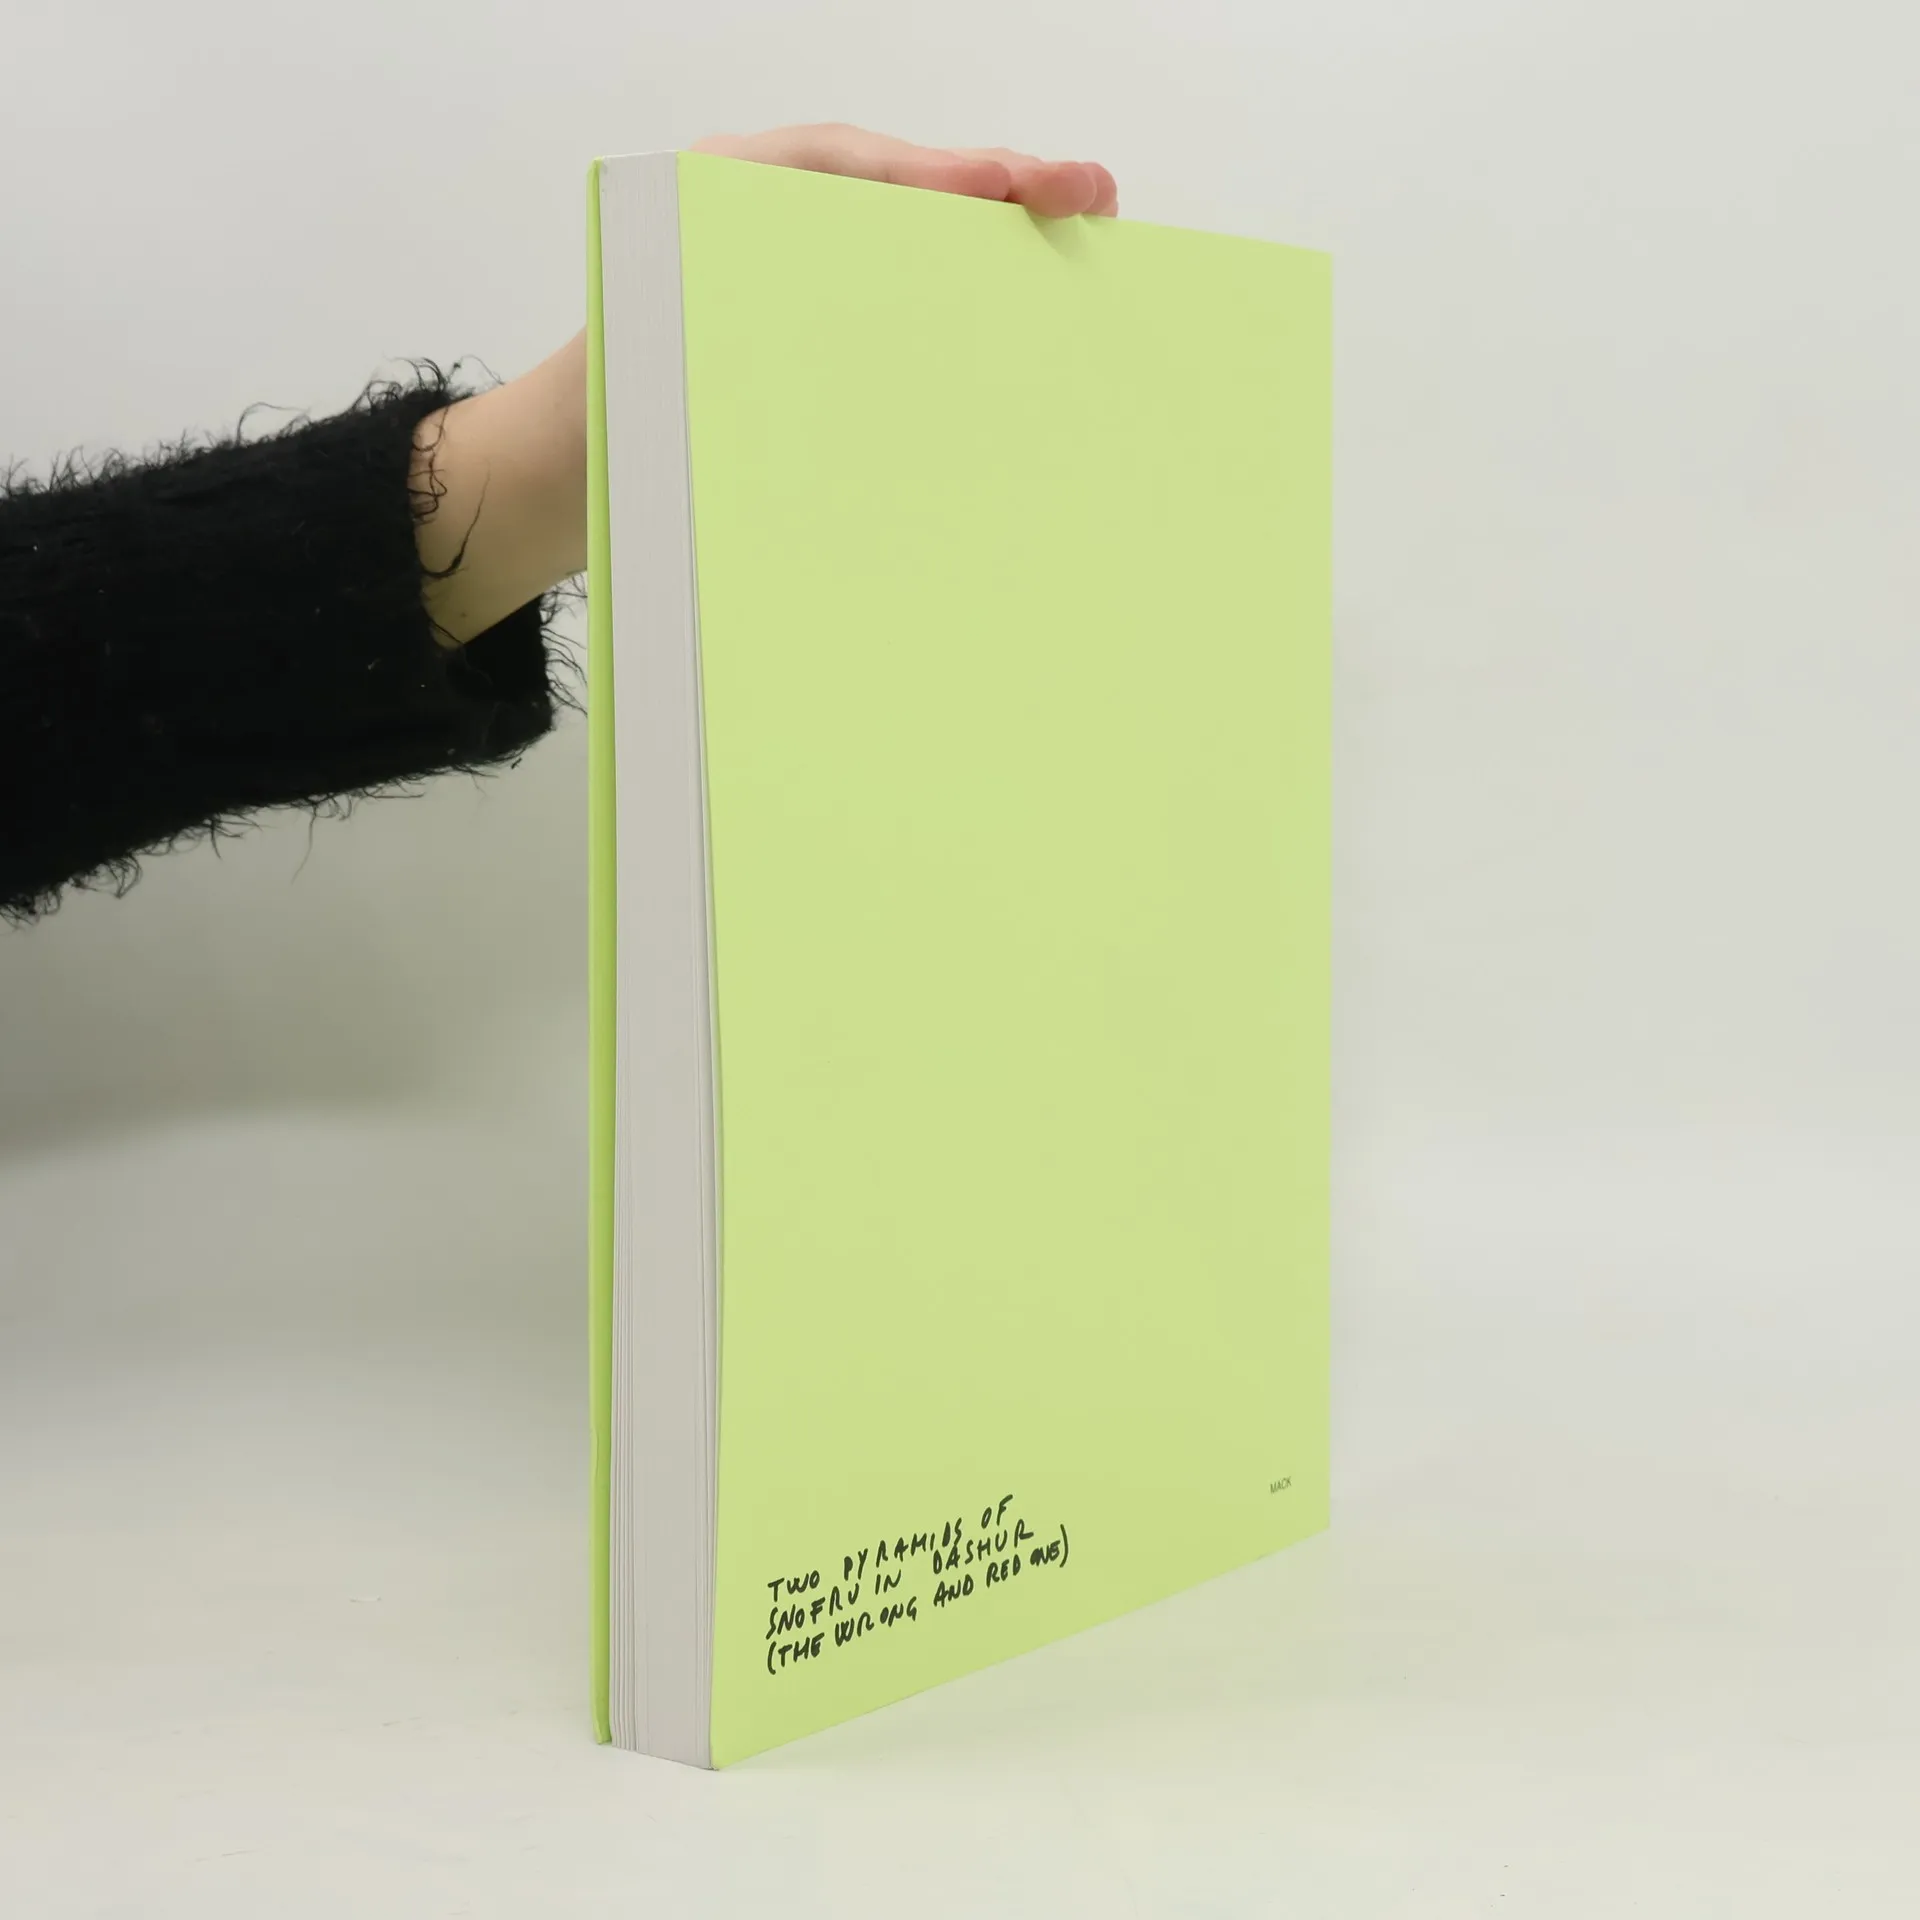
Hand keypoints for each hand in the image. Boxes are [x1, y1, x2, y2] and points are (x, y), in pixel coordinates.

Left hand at [416, 127, 1120, 643]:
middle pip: (900, 198)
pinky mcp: (793, 345)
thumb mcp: (674, 362)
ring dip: (986, 262)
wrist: (540, 482)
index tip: (1037, 191)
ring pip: (902, 256)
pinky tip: (1008, 340)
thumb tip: (896, 326)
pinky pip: (882, 315)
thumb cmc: (597, 421)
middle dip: (998, 199)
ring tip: (1075, 252)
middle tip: (1092, 203)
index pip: (861, 168)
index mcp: (728, 202)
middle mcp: (763, 230)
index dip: (955, 176)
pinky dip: (947, 319)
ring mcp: (783, 286)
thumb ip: (765, 346)